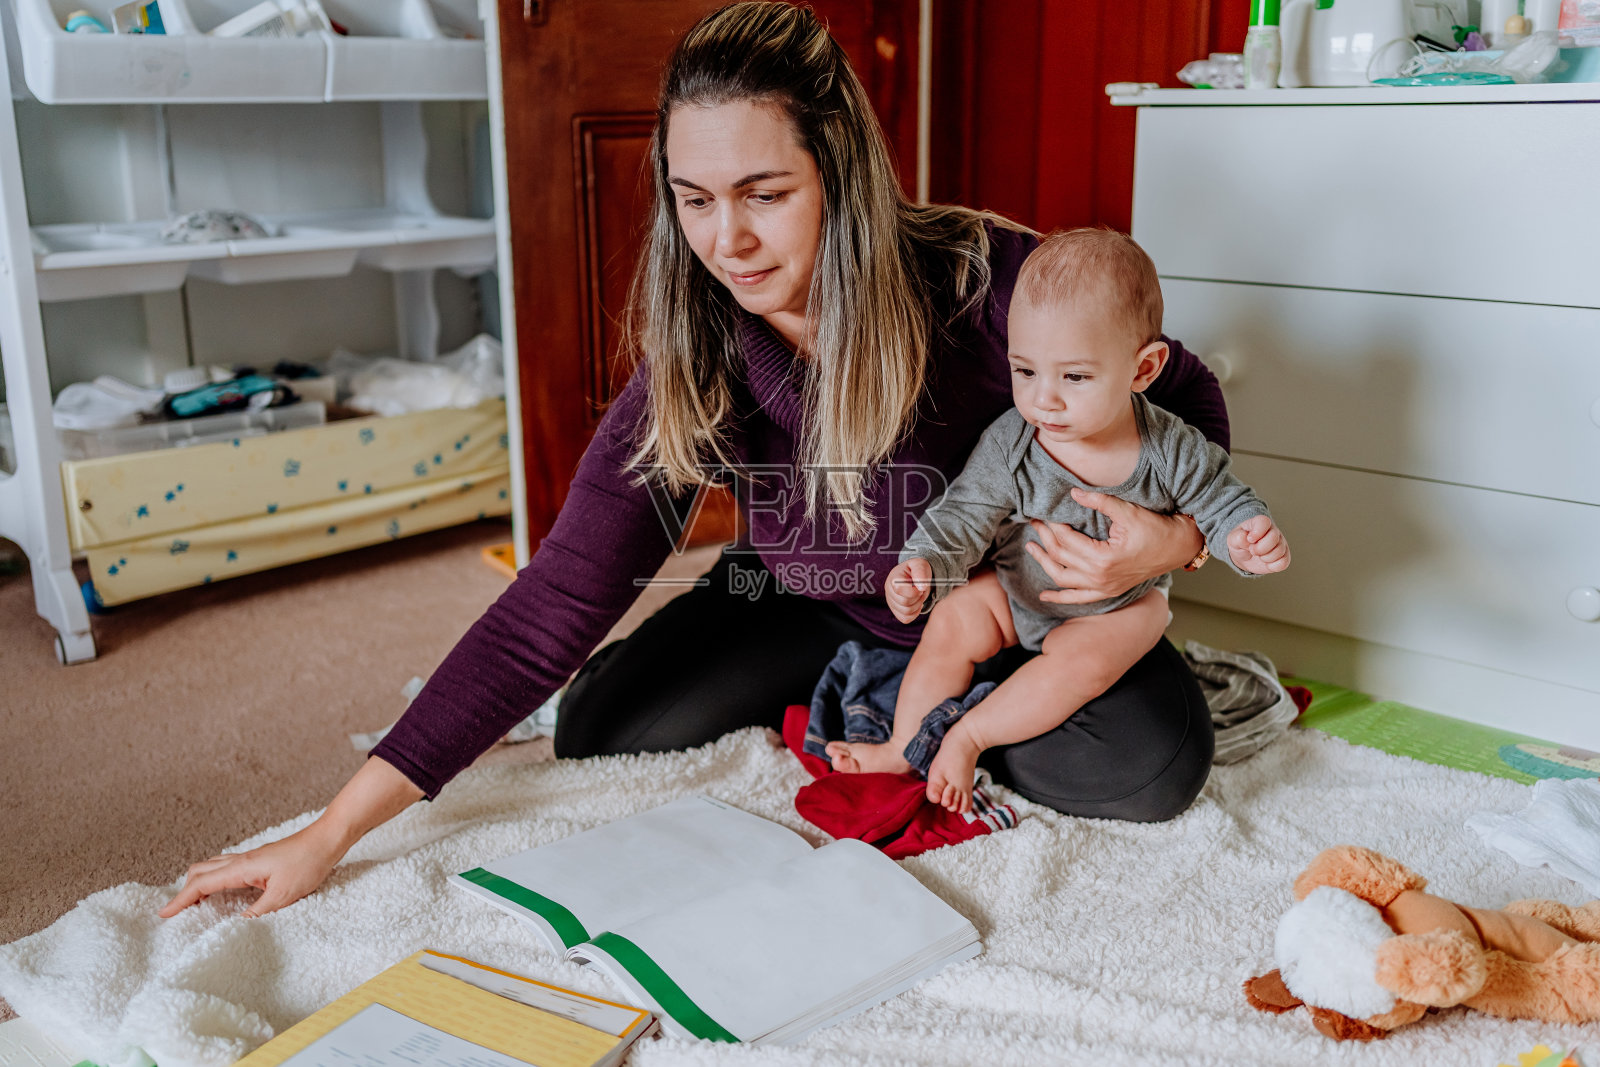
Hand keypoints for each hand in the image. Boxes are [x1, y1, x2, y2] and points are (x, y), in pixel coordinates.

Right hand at [159, 821, 344, 918]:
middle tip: (175, 911)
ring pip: (213, 867)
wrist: (327, 839)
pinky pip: (227, 868)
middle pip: (201, 871)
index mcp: (242, 867)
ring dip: (199, 883)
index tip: (163, 914)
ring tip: (193, 903)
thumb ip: (257, 912)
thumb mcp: (283, 895)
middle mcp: (241, 860)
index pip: (201, 884)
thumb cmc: (308, 863)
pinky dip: (215, 879)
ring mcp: (250, 858)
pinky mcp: (259, 860)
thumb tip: (235, 927)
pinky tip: (222, 890)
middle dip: (184, 890)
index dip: (181, 899)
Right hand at [885, 558, 931, 622]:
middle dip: (918, 597)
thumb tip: (921, 587)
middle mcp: (888, 590)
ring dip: (917, 605)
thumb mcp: (920, 564)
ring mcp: (891, 602)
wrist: (915, 575)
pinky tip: (916, 603)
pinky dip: (915, 613)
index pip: (900, 590)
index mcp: (893, 578)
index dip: (915, 590)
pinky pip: (906, 619)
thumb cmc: (917, 569)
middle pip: (905, 602)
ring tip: (918, 596)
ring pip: (906, 612)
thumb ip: (920, 572)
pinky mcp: (895, 611)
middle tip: (921, 590)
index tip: (920, 585)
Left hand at [1027, 488, 1202, 604]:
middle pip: (1061, 558)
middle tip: (1034, 523)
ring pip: (1063, 579)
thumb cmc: (1156, 529)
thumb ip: (1100, 502)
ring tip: (1032, 548)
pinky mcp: (1108, 591)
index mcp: (1103, 558)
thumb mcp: (1128, 511)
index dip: (1053, 525)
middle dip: (1045, 539)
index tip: (1045, 513)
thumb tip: (1073, 492)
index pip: (1067, 541)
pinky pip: (1079, 598)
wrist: (1178, 547)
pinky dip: (1060, 598)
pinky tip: (1044, 596)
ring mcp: (1104, 588)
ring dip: (1045, 564)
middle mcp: (1100, 577)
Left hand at [1227, 515, 1289, 573]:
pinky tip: (1266, 562)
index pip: (1264, 522)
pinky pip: (1283, 563)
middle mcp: (1273, 531)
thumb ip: (1237, 537)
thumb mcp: (1233, 539)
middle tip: (1252, 550)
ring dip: (1265, 558)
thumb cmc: (1240, 544)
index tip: (1249, 540)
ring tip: (1258, 555)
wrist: (1244, 557)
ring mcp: (1281, 543)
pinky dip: (1272, 566)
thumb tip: (1246, 538)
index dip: (1257, 532)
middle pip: (1273, 537)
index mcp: (1260, 523)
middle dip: (1259, 548)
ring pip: (1279, 551)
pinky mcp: (1284, 556)